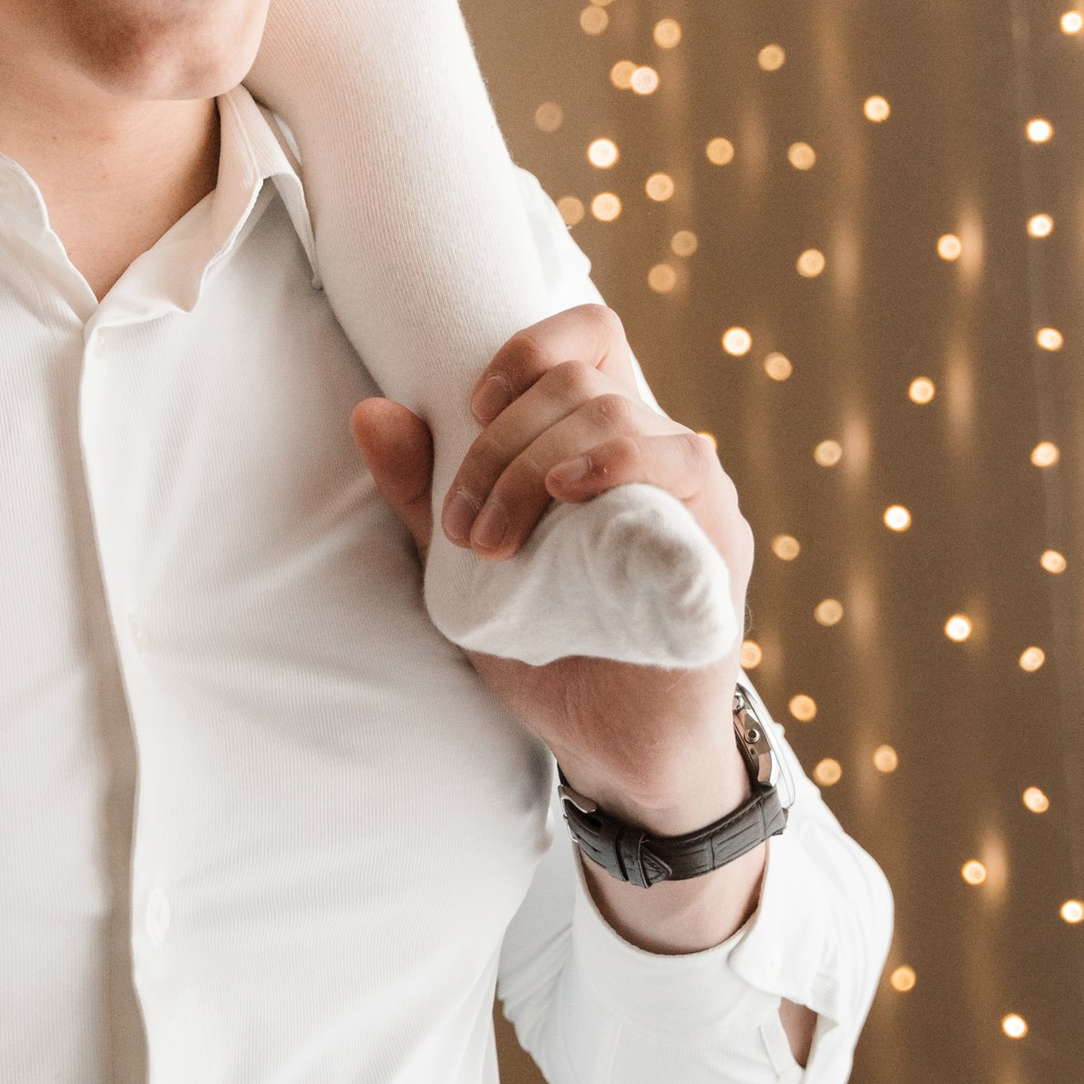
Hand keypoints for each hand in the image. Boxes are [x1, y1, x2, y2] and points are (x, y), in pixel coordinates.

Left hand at [353, 314, 789, 974]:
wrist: (614, 746)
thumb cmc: (548, 649)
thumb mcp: (463, 571)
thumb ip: (420, 498)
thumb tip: (369, 412)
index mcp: (598, 442)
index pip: (588, 337)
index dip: (529, 346)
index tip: (473, 405)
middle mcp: (653, 451)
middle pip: (579, 377)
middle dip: (499, 442)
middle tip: (464, 525)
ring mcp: (690, 492)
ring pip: (616, 413)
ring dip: (532, 465)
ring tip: (496, 540)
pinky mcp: (715, 539)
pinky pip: (683, 464)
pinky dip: (618, 461)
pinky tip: (570, 493)